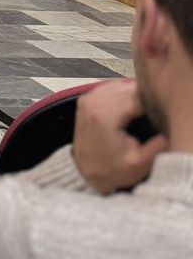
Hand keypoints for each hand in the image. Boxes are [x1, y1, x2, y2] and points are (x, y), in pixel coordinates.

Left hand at [72, 78, 168, 194]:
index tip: (164, 114)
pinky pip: (112, 88)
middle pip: (130, 88)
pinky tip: (135, 107)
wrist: (86, 172)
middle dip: (146, 98)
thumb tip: (173, 127)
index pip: (139, 97)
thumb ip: (159, 145)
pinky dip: (125, 94)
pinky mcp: (87, 99)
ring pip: (122, 85)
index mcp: (105, 115)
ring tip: (147, 111)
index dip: (156, 103)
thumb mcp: (140, 163)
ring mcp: (88, 99)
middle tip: (158, 113)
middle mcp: (93, 102)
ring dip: (136, 95)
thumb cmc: (113, 170)